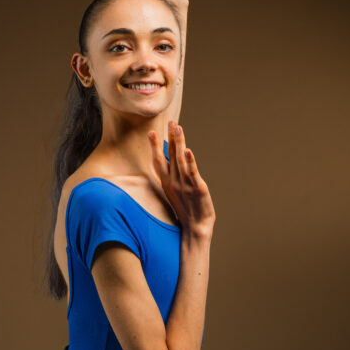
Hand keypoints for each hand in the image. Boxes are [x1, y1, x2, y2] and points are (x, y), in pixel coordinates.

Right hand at [148, 122, 215, 238]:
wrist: (195, 228)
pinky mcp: (198, 188)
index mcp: (167, 182)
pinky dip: (190, 161)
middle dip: (171, 138)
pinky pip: (193, 172)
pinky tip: (189, 151)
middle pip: (170, 155)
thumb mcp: (174, 192)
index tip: (151, 133)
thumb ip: (171, 177)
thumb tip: (169, 163)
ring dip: (179, 143)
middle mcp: (174, 182)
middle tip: (171, 122)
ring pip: (181, 159)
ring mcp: (185, 184)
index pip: (159, 161)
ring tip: (178, 128)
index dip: (155, 146)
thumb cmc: (186, 210)